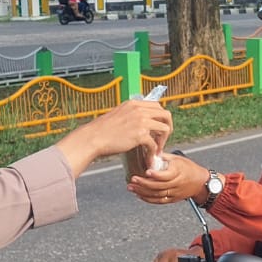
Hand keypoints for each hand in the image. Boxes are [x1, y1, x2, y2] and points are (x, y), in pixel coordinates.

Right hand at [56, 99, 171, 175]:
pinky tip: (149, 158)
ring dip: (163, 141)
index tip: (158, 128)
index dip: (160, 118)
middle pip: (165, 115)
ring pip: (165, 128)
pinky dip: (153, 153)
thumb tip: (141, 121)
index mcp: (134, 103)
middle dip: (168, 127)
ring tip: (157, 150)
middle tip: (163, 139)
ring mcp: (140, 121)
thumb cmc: (102, 130)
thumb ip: (131, 115)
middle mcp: (139, 109)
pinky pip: (154, 144)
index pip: (157, 106)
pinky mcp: (139, 134)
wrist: (93, 138)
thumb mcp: (118, 114)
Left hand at [127, 153, 211, 204]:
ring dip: (142, 192)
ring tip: (131, 187)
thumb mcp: (177, 158)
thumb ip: (163, 157)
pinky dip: (148, 199)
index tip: (147, 171)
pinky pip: (159, 201)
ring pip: (157, 195)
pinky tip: (139, 195)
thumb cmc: (189, 168)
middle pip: (159, 186)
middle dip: (144, 184)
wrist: (200, 182)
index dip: (156, 174)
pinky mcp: (173, 199)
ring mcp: (174, 193)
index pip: (166, 175)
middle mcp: (176, 184)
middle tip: (133, 179)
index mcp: (178, 172)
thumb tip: (149, 151)